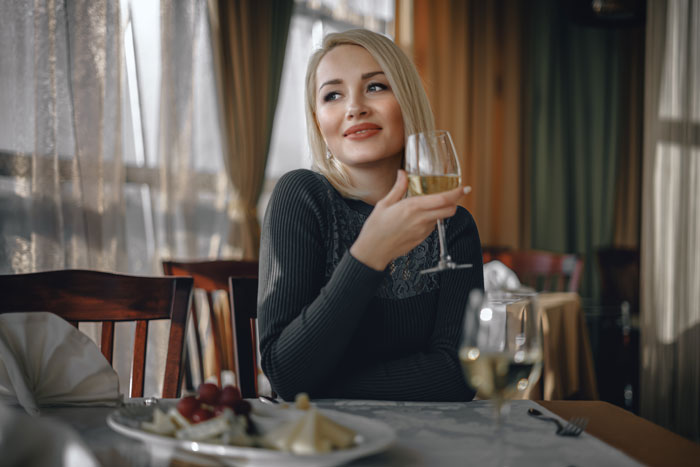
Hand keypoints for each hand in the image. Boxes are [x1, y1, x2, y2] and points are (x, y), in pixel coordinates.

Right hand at [350, 170, 470, 270]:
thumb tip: (402, 173)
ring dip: (441, 210)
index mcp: (412, 207)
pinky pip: (432, 226)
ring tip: (429, 206)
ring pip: (441, 218)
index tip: (464, 188)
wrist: (373, 251)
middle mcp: (421, 219)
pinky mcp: (422, 238)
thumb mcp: (384, 204)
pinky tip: (419, 218)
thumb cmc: (376, 229)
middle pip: (449, 209)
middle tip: (452, 195)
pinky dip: (431, 220)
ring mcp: (423, 230)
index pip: (443, 199)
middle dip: (454, 202)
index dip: (457, 193)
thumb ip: (398, 188)